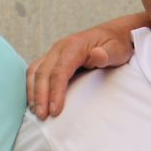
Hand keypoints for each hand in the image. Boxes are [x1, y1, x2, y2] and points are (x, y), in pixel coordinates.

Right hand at [26, 20, 140, 118]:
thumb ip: (108, 54)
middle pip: (42, 72)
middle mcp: (60, 48)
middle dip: (40, 96)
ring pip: (35, 71)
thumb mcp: (117, 49)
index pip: (59, 71)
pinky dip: (33, 86)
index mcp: (74, 46)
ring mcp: (54, 52)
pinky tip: (36, 101)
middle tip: (42, 116)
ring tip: (36, 112)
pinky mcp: (53, 58)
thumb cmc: (116, 44)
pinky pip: (36, 71)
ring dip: (33, 92)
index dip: (55, 92)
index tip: (55, 110)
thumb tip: (97, 55)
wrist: (115, 33)